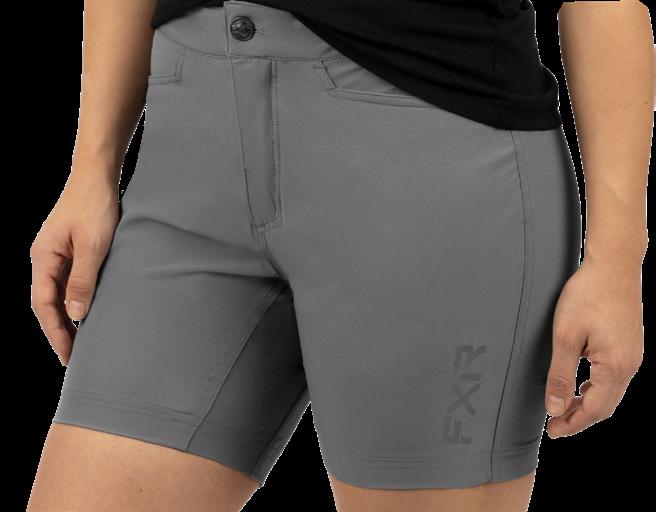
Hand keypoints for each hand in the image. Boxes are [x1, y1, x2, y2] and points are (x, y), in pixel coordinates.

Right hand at [30, 172, 118, 365]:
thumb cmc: (95, 206)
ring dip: (68, 317)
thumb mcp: (93, 246)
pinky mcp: (71, 250)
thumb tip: (76, 316)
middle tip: (74, 357)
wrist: (98, 175)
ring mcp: (57, 254)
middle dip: (60, 330)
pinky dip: (76, 300)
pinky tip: (88, 311)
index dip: (56, 332)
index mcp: (44, 258)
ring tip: (82, 341)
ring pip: (58, 294)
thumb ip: (83, 280)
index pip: (44, 305)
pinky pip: (69, 282)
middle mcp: (46, 258)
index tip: (67, 355)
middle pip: (48, 303)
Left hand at [545, 257, 643, 437]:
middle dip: (581, 418)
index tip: (553, 431)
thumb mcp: (566, 336)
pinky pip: (615, 376)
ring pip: (611, 392)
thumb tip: (555, 408)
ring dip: (589, 403)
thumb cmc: (588, 295)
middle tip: (556, 426)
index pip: (595, 409)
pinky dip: (597, 388)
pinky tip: (583, 385)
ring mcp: (633, 354)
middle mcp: (630, 364)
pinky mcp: (630, 344)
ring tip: (565, 408)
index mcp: (616, 366)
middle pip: (606, 405)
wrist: (614, 265)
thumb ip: (560, 375)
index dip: (573, 423)